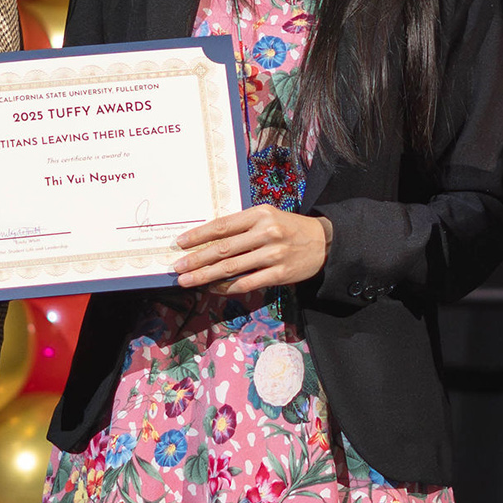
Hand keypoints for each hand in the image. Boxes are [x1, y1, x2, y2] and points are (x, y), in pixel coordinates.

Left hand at [173, 206, 331, 292]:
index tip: (181, 243)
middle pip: (223, 248)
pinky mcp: (279, 273)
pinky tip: (213, 288)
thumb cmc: (289, 228)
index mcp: (260, 214)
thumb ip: (242, 225)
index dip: (199, 235)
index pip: (223, 225)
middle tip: (178, 267)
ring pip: (232, 267)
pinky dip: (227, 287)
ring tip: (188, 280)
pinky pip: (246, 283)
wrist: (324, 242)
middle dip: (197, 259)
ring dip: (205, 275)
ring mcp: (273, 254)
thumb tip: (208, 239)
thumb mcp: (268, 217)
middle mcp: (266, 232)